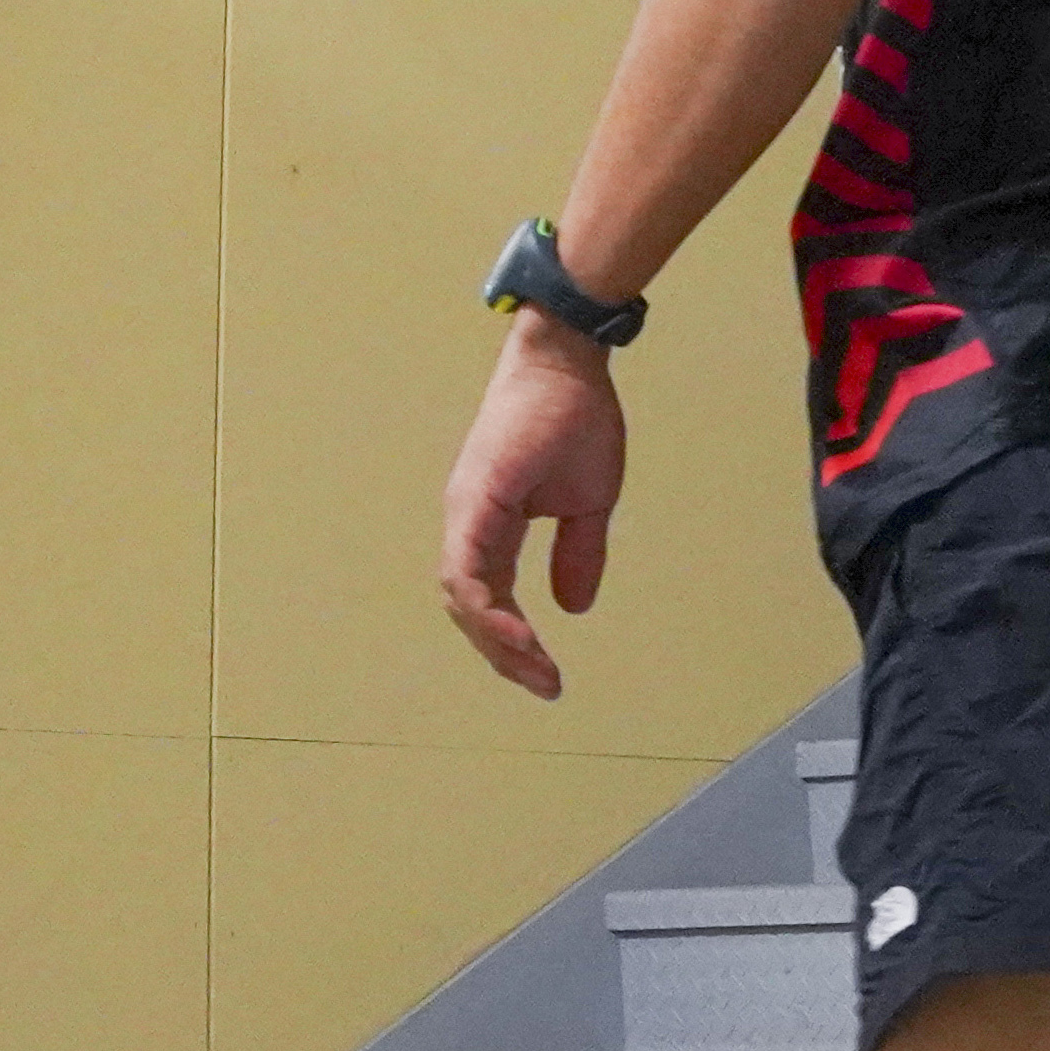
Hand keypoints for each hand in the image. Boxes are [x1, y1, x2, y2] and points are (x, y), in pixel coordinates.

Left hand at [439, 319, 625, 699]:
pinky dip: (490, 609)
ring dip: (497, 641)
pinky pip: (471, 569)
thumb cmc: (575, 419)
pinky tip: (521, 636)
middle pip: (467, 607)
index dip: (512, 641)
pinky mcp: (476, 499)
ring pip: (462, 596)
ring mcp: (466, 510)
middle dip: (504, 655)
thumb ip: (577, 554)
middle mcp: (467, 521)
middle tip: (545, 686)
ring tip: (538, 671)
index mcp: (489, 523)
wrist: (569, 364)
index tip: (549, 676)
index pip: (487, 598)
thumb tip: (572, 607)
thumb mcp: (587, 503)